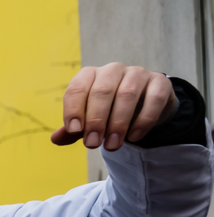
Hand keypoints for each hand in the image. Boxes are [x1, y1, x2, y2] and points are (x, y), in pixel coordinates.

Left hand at [51, 63, 178, 150]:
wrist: (143, 106)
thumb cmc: (108, 112)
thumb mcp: (88, 120)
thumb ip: (73, 130)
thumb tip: (56, 139)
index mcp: (90, 76)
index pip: (77, 88)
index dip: (74, 109)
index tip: (75, 131)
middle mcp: (112, 70)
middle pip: (102, 91)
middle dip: (96, 120)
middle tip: (92, 144)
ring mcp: (137, 73)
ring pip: (127, 94)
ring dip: (118, 123)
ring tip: (112, 145)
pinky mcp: (159, 82)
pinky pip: (153, 98)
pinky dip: (143, 119)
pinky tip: (134, 137)